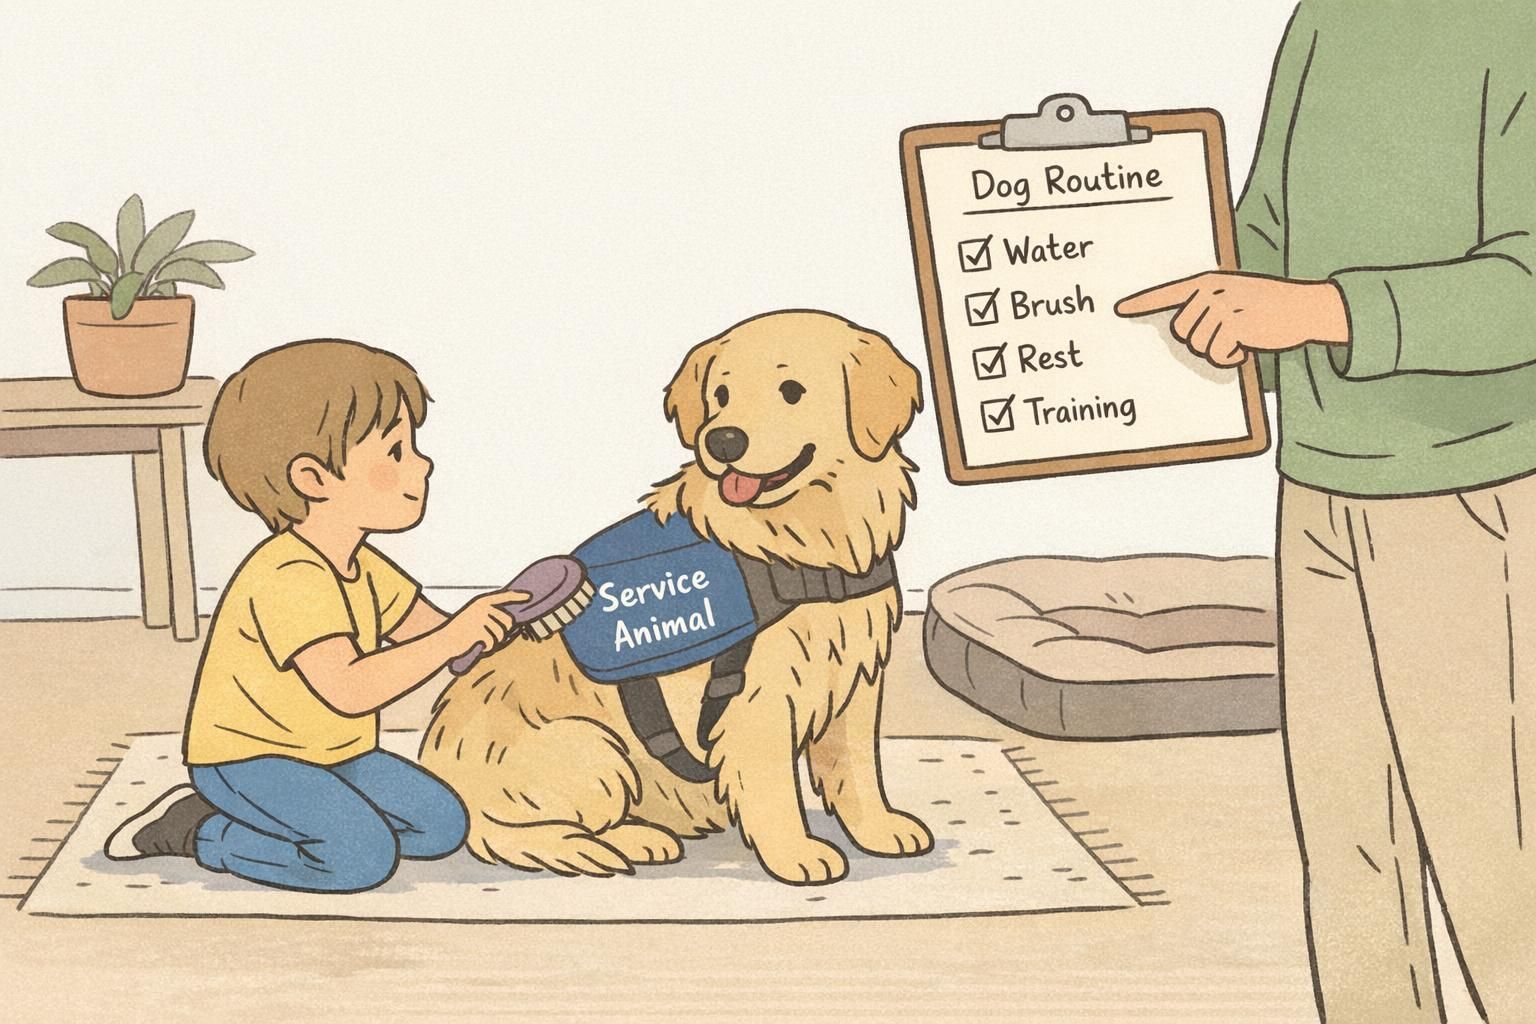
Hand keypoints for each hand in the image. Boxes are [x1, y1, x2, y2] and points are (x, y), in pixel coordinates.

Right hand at [441, 587, 531, 655]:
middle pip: (507, 620)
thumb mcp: (474, 617)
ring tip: (482, 640)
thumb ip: (490, 614)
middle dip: (503, 631)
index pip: (504, 596)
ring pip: (501, 633)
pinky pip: (493, 642)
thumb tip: (511, 620)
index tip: (529, 596)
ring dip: (495, 641)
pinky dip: (488, 648)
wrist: (444, 640)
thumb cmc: (461, 630)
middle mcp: (482, 607)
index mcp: (481, 601)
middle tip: (492, 636)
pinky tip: (480, 646)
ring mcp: (481, 619)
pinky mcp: (479, 631)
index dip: (518, 596)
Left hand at [1116, 272, 1348, 366]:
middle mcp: (1212, 289)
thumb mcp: (1236, 298)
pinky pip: (1218, 354)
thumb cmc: (1269, 308)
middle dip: (1202, 342)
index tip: (1119, 309)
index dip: (1142, 303)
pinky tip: (1248, 348)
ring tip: (1241, 338)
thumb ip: (1208, 307)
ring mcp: (1223, 305)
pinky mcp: (1236, 323)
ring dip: (1219, 351)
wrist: (1308, 306)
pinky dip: (1231, 359)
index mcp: (1209, 282)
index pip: (1167, 292)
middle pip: (1182, 331)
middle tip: (1230, 335)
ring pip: (1198, 346)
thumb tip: (1182, 331)